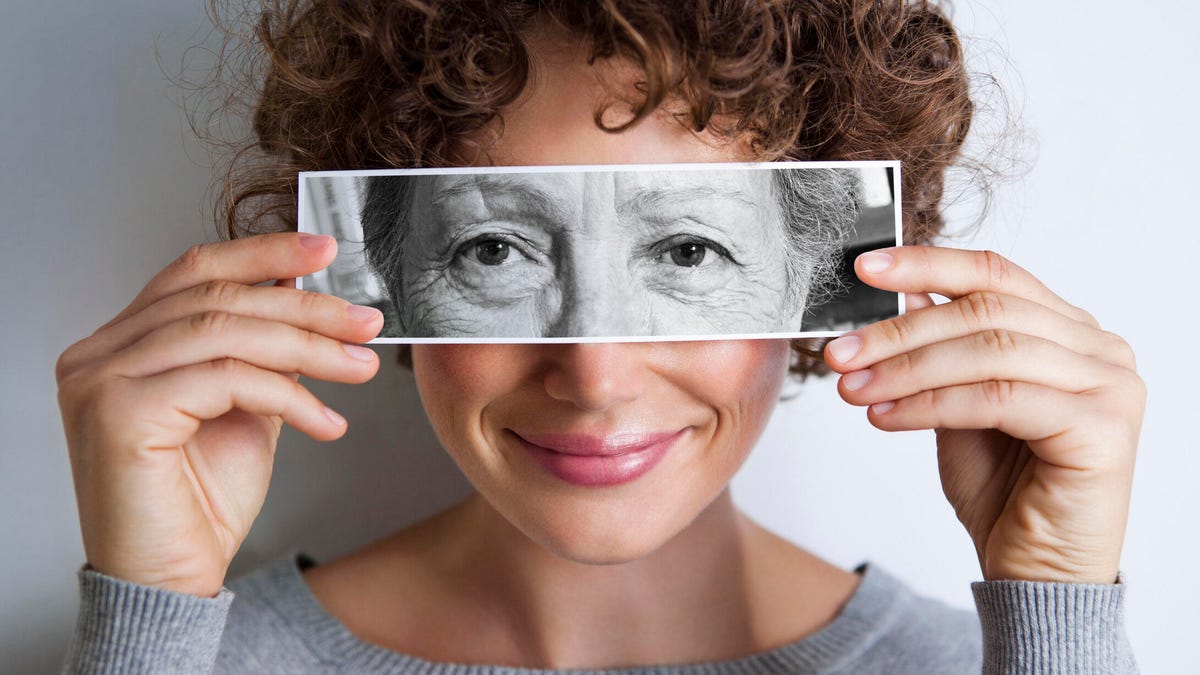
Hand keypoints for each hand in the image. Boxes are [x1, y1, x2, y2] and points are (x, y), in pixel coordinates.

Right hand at [56, 233, 382, 596]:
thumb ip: (263, 351)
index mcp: (122, 342)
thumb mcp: (245, 406)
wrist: (171, 579)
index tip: (326, 250)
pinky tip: (327, 422)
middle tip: (366, 322)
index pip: (195, 272)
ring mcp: (100, 380)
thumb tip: (307, 294)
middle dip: (305, 307)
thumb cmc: (200, 499)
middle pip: (218, 299)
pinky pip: (225, 379)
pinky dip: (288, 396)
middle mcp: (98, 354)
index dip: (264, 253)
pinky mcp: (120, 413)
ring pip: (226, 334)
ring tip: (361, 367)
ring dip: (309, 348)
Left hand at [824, 246, 1143, 583]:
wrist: (1032, 570)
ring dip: (907, 369)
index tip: (865, 268)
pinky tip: (885, 417)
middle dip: (900, 331)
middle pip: (986, 310)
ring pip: (989, 352)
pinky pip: (998, 399)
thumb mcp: (958, 403)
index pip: (995, 274)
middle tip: (841, 352)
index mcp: (1070, 330)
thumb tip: (905, 295)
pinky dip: (931, 404)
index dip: (927, 264)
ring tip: (853, 389)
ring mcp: (1110, 386)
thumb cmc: (1003, 489)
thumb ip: (942, 349)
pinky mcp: (1102, 430)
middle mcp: (1100, 349)